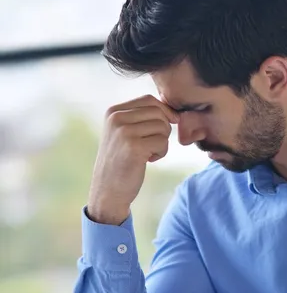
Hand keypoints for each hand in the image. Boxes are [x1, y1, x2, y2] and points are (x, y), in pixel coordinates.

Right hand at [87, 95, 178, 224]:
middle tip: (154, 145)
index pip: (148, 100)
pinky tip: (148, 160)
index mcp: (113, 112)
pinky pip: (163, 142)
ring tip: (149, 153)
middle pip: (158, 112)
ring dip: (162, 142)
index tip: (166, 127)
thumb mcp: (123, 134)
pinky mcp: (134, 147)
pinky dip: (161, 153)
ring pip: (162, 127)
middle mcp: (116, 118)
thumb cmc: (121, 163)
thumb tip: (173, 111)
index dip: (164, 112)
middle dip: (164, 128)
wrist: (108, 191)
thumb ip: (140, 118)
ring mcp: (124, 132)